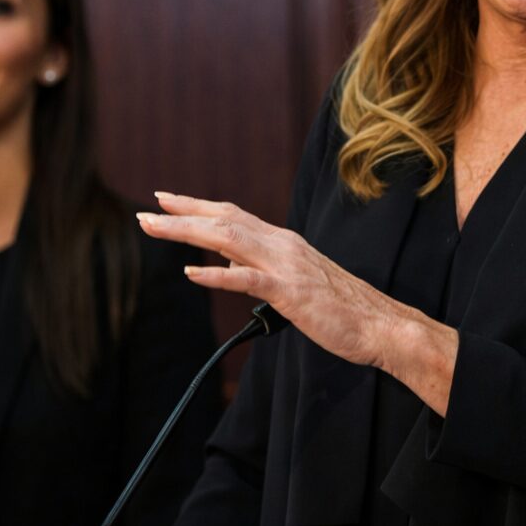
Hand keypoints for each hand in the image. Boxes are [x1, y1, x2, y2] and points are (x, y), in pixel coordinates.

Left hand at [138, 192, 457, 413]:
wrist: (381, 325)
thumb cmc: (342, 308)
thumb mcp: (296, 282)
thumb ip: (263, 268)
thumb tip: (230, 262)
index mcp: (284, 242)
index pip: (233, 215)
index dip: (197, 207)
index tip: (165, 200)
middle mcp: (283, 245)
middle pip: (224, 220)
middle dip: (182, 214)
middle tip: (145, 211)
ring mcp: (287, 266)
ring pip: (229, 239)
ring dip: (188, 232)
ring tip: (154, 228)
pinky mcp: (291, 292)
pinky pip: (249, 279)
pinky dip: (218, 274)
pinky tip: (192, 273)